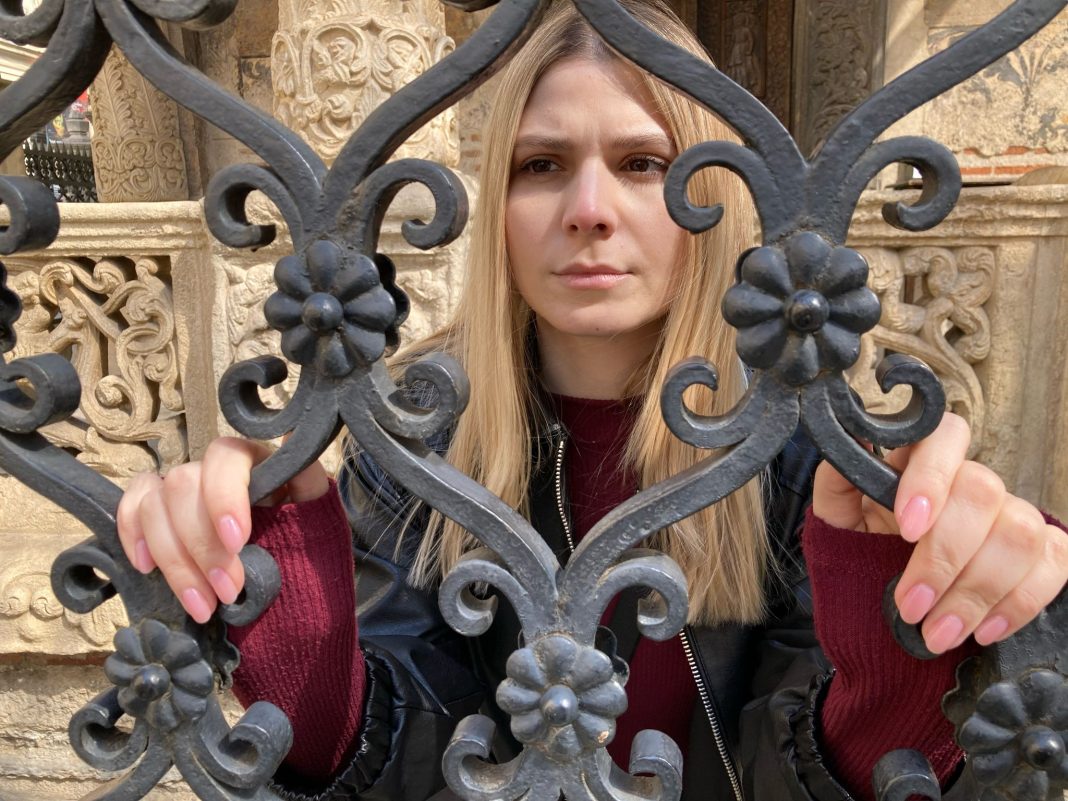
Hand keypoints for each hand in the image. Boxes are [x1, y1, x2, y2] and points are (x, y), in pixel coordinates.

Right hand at [116, 437, 329, 622]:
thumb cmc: (308, 550)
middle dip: (202, 545)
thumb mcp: (318, 521)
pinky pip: (132, 509)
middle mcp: (215, 469)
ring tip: (202, 605)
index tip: (237, 542)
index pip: (227, 456)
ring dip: (174, 560)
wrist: (293, 589)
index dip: (224, 496)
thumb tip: (292, 447)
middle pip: (183, 484)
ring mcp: (184, 489)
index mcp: (257, 460)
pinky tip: (148, 568)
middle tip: (227, 591)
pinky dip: (133, 537)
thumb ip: (306, 491)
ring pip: (154, 503)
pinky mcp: (160, 513)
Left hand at [812, 412, 1067, 653]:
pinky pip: (1055, 564)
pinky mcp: (1042, 552)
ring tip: (938, 632)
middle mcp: (971, 481)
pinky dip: (1019, 603)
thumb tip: (844, 450)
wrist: (882, 609)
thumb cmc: (861, 556)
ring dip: (977, 591)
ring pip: (1020, 534)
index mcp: (920, 461)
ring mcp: (1010, 516)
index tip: (906, 528)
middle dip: (945, 557)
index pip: (943, 437)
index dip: (931, 477)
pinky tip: (982, 630)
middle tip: (911, 606)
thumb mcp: (837, 520)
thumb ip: (837, 482)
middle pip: (983, 492)